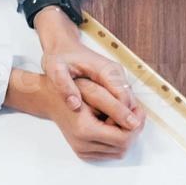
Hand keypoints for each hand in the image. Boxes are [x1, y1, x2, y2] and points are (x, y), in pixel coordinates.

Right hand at [4, 69, 140, 160]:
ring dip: (127, 136)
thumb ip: (116, 107)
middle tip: (135, 112)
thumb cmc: (71, 89)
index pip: (124, 138)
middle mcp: (83, 145)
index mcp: (85, 130)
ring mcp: (82, 151)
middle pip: (124, 147)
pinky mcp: (83, 153)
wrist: (50, 98)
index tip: (138, 110)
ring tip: (125, 117)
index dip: (136, 125)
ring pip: (119, 152)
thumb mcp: (94, 92)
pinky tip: (114, 125)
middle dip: (133, 130)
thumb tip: (135, 123)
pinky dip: (117, 141)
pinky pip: (110, 153)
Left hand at [33, 10, 143, 131]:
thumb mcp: (55, 69)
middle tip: (113, 140)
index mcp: (107, 70)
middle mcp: (117, 74)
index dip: (119, 117)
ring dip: (122, 119)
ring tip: (110, 136)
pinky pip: (123, 102)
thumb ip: (64, 86)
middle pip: (130, 103)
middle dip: (124, 121)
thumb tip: (73, 105)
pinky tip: (107, 125)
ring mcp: (118, 78)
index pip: (123, 98)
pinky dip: (119, 114)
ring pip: (129, 103)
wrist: (63, 44)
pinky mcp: (116, 82)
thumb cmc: (59, 56)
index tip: (109, 131)